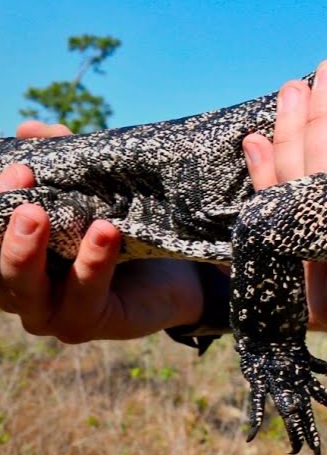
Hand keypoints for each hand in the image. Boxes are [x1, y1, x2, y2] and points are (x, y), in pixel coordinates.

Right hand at [0, 123, 203, 341]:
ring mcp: (48, 313)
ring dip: (27, 249)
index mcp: (12, 257)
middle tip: (19, 178)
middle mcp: (19, 289)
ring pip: (25, 289)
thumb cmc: (125, 232)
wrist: (180, 275)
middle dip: (0, 221)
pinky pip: (84, 296)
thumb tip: (32, 129)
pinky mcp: (85, 325)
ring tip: (39, 212)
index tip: (13, 166)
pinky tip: (104, 232)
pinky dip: (93, 263)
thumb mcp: (95, 194)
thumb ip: (64, 164)